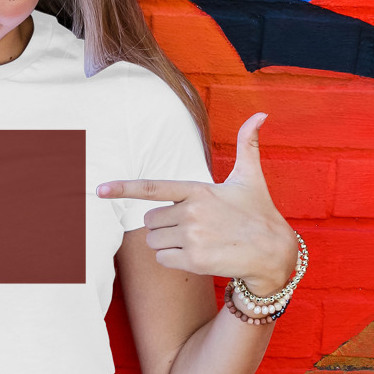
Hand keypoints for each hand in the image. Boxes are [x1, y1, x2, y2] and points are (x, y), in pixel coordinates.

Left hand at [97, 113, 296, 293]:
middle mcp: (192, 212)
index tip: (99, 190)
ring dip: (167, 244)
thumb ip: (248, 145)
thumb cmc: (259, 213)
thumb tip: (261, 113)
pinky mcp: (194, 260)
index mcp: (198, 189)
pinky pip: (162, 260)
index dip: (123, 188)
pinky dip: (173, 261)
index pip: (153, 187)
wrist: (274, 253)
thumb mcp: (251, 177)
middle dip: (163, 225)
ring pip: (153, 241)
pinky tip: (197, 257)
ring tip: (196, 241)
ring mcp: (192, 237)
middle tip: (192, 227)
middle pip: (149, 220)